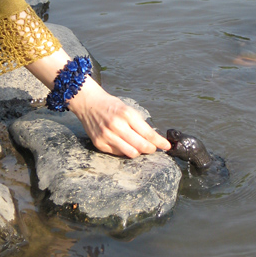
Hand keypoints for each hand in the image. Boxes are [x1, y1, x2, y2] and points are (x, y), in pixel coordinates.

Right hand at [26, 48, 170, 157]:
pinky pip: (118, 154)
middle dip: (151, 149)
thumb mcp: (128, 109)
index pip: (148, 133)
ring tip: (140, 147)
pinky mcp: (99, 143)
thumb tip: (153, 139)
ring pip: (131, 153)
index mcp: (127, 114)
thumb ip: (139, 124)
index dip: (159, 142)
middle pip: (141, 146)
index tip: (167, 146)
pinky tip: (125, 145)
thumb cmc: (111, 106)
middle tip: (153, 148)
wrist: (88, 103)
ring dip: (139, 152)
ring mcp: (107, 136)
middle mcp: (117, 126)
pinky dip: (125, 151)